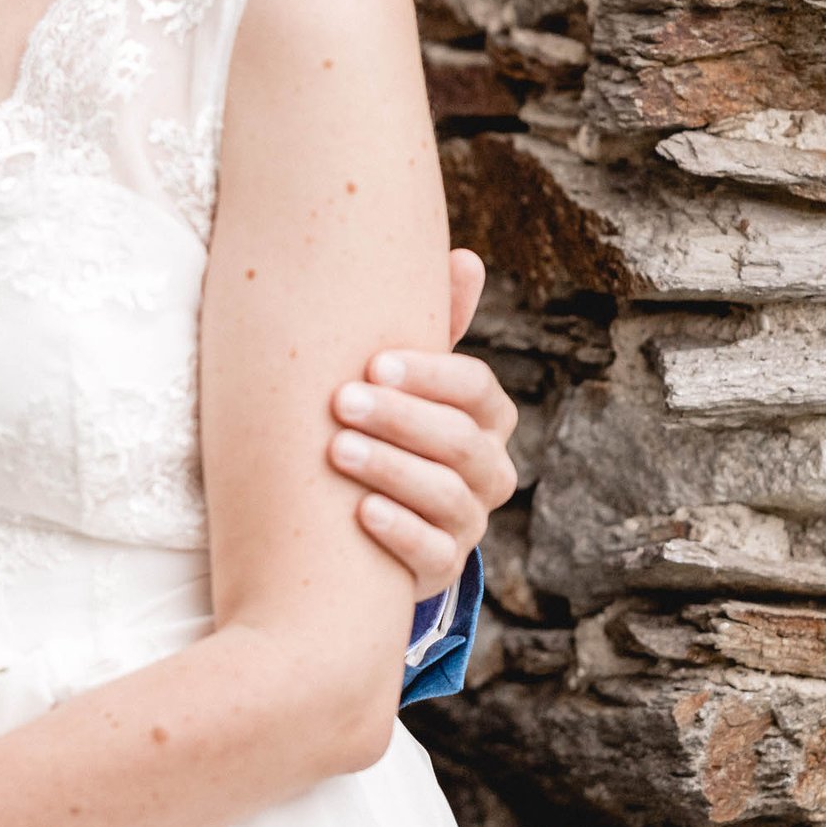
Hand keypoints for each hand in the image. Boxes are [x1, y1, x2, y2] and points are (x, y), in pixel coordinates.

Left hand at [329, 247, 518, 595]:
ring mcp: (468, 523)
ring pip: (450, 497)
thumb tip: (466, 257)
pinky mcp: (441, 569)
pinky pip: (433, 555)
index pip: (478, 391)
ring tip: (337, 451)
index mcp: (485, 418)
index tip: (375, 362)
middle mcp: (488, 471)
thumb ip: (434, 323)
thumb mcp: (404, 378)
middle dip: (402, 419)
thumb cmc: (384, 426)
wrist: (358, 520)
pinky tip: (359, 513)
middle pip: (462, 443)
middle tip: (341, 402)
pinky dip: (400, 532)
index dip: (432, 376)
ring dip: (393, 470)